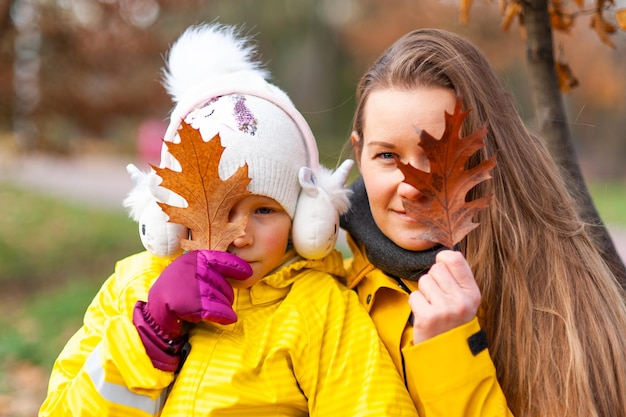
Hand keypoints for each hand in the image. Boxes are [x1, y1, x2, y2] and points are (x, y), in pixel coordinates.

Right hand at [133, 250, 251, 370]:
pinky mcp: (190, 304)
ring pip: (222, 298)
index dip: (236, 267)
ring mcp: (192, 286)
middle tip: (222, 302)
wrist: (155, 311)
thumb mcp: (189, 271)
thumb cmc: (174, 290)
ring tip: (219, 312)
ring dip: (225, 307)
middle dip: (227, 295)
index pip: (221, 259)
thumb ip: (207, 267)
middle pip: (224, 284)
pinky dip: (224, 316)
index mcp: (194, 258)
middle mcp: (194, 270)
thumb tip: (239, 269)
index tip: (247, 272)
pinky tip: (228, 318)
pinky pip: (216, 310)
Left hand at [409, 250, 480, 343]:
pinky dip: (416, 305)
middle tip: (437, 299)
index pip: (454, 258)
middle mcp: (461, 300)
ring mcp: (445, 309)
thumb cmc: (452, 323)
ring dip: (423, 293)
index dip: (442, 260)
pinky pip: (414, 296)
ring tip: (432, 308)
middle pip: (435, 269)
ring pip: (423, 281)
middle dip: (432, 281)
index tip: (441, 269)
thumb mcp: (465, 301)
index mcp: (473, 293)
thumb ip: (457, 279)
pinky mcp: (428, 317)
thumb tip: (443, 253)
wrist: (447, 356)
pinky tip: (425, 317)